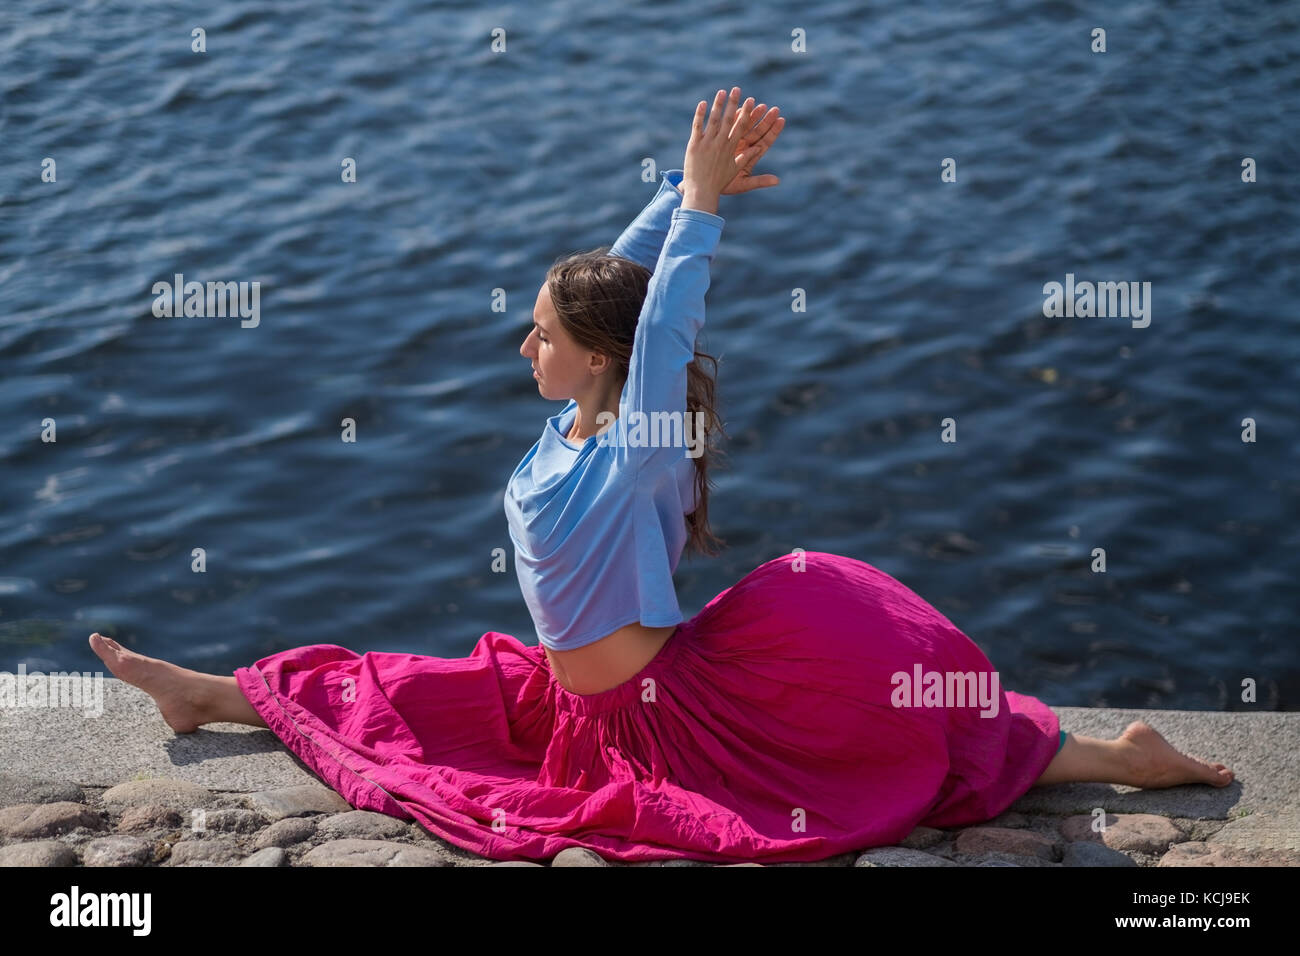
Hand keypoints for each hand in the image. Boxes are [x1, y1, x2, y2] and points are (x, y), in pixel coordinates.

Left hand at [681, 87, 758, 211]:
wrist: (701, 192)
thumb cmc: (719, 183)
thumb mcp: (735, 170)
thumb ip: (747, 157)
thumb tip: (760, 148)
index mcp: (731, 148)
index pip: (741, 126)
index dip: (747, 112)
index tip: (751, 101)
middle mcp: (720, 144)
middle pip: (728, 119)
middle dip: (734, 103)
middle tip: (737, 89)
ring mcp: (707, 143)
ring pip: (713, 120)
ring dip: (718, 105)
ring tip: (721, 92)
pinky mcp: (694, 145)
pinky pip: (697, 127)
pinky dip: (700, 115)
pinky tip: (703, 103)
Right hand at [721, 101, 782, 194]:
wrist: (706, 184)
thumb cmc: (725, 186)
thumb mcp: (743, 184)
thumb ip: (760, 181)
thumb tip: (777, 181)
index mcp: (751, 157)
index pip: (765, 141)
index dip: (773, 131)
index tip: (781, 120)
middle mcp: (743, 146)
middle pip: (757, 131)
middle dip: (764, 119)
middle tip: (772, 108)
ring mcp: (732, 141)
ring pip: (743, 125)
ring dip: (749, 114)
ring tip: (755, 103)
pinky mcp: (721, 138)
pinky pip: (728, 125)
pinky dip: (732, 117)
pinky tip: (736, 107)